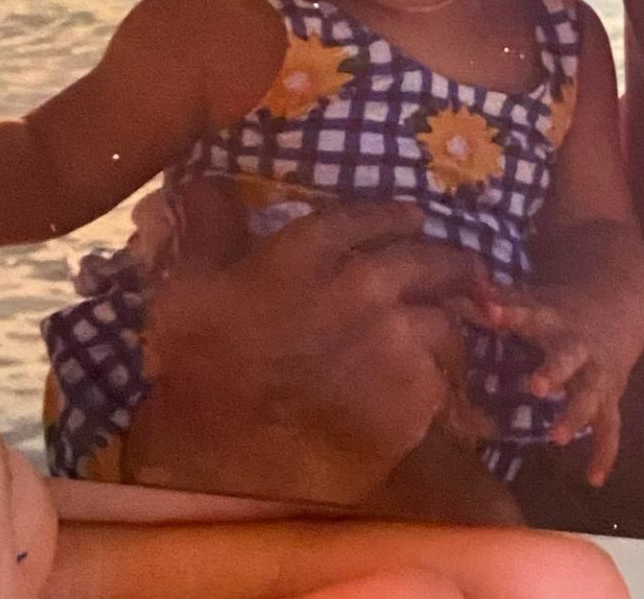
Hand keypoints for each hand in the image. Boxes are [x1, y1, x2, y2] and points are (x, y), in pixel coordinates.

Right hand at [124, 201, 488, 504]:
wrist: (232, 464)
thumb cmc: (202, 374)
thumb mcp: (185, 289)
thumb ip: (208, 228)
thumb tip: (207, 179)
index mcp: (307, 254)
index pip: (365, 218)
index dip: (391, 216)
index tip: (410, 218)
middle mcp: (363, 286)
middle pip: (425, 259)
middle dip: (445, 259)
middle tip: (458, 264)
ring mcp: (396, 339)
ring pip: (443, 317)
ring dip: (444, 319)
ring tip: (448, 325)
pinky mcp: (417, 392)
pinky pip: (444, 371)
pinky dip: (439, 373)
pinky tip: (433, 380)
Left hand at [467, 273, 643, 488]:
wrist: (617, 311)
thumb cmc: (562, 311)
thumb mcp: (535, 301)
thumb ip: (500, 303)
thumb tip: (458, 292)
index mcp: (554, 322)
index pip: (529, 315)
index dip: (509, 313)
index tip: (490, 311)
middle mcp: (578, 349)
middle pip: (568, 360)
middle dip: (553, 372)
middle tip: (535, 387)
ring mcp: (597, 376)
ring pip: (590, 396)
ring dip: (575, 416)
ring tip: (557, 438)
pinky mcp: (610, 398)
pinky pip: (610, 429)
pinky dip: (604, 453)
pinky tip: (593, 479)